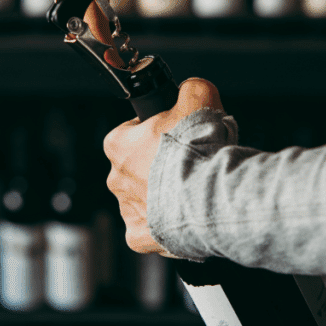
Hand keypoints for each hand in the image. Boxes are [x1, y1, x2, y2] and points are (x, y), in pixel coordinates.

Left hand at [103, 78, 224, 255]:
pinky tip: (184, 215)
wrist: (209, 196)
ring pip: (142, 199)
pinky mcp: (140, 237)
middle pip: (135, 167)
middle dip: (157, 165)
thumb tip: (190, 89)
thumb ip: (190, 88)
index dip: (153, 131)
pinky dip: (164, 225)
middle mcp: (115, 178)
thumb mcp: (200, 95)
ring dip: (161, 195)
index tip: (172, 134)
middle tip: (187, 163)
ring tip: (190, 191)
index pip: (129, 132)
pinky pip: (150, 229)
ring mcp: (127, 210)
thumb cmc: (199, 150)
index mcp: (118, 144)